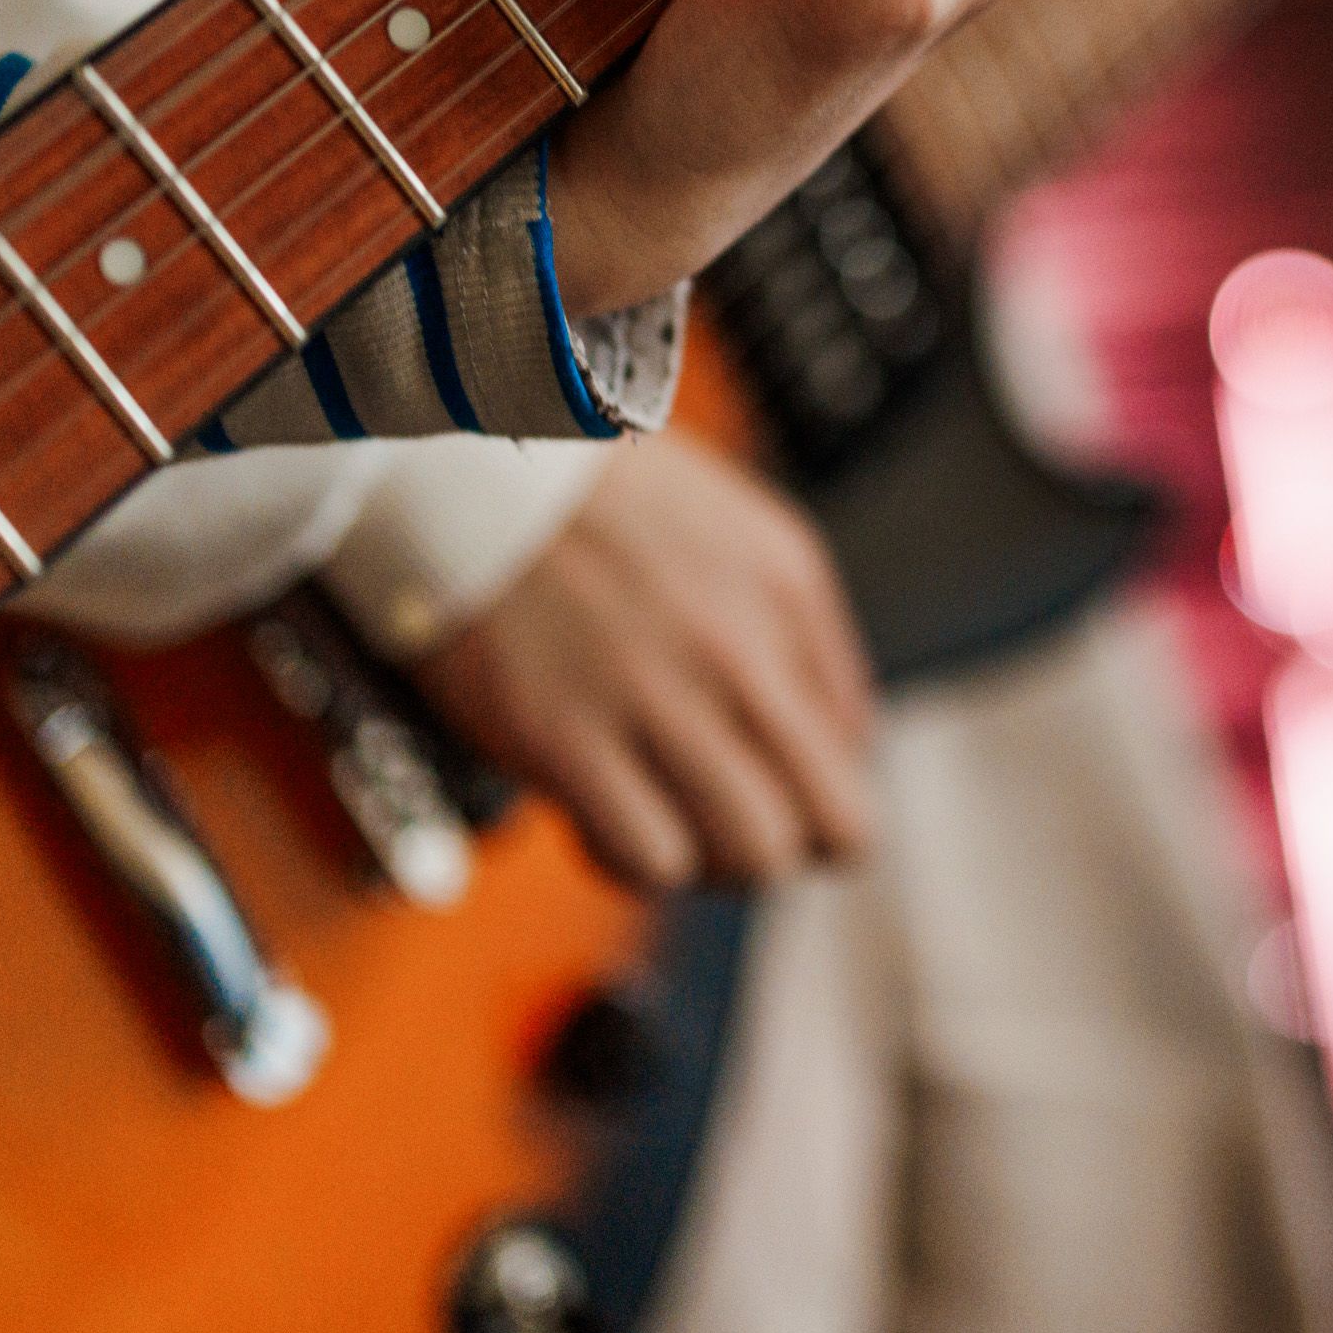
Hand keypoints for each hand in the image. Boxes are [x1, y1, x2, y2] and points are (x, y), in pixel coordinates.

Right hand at [406, 432, 878, 890]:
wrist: (476, 471)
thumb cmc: (611, 504)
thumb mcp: (754, 536)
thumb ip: (811, 640)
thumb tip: (845, 746)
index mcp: (786, 597)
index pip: (856, 760)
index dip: (819, 796)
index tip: (774, 786)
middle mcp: (735, 652)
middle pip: (831, 827)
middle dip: (790, 844)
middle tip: (734, 822)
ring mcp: (651, 700)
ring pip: (747, 854)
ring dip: (717, 861)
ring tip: (672, 821)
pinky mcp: (564, 740)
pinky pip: (643, 857)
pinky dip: (634, 858)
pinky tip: (607, 815)